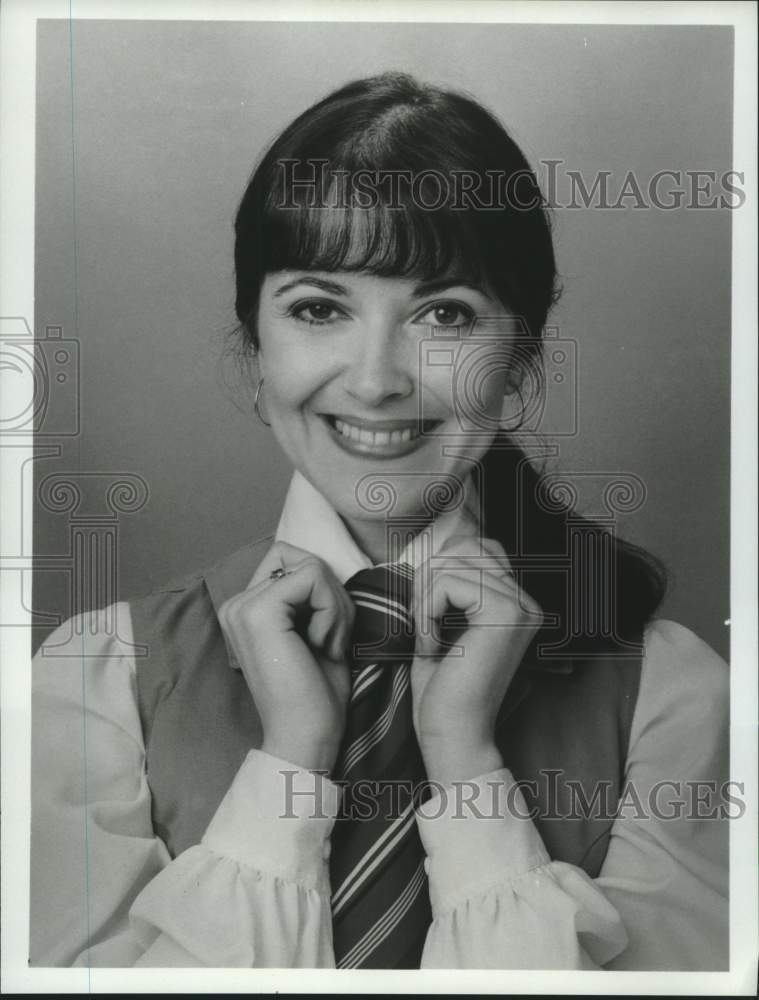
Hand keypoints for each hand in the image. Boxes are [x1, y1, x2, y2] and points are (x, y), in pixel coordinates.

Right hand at [218, 541, 353, 772]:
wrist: (305, 737)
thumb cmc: (316, 694)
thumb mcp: (314, 630)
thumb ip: (310, 596)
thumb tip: (319, 565)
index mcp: (245, 610)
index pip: (293, 562)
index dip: (322, 592)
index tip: (322, 636)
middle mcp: (236, 604)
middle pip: (301, 558)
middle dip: (330, 594)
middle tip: (327, 639)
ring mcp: (243, 606)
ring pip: (312, 567)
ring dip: (334, 606)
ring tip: (324, 646)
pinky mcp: (259, 610)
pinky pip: (313, 577)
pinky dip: (332, 609)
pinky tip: (321, 645)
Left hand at [411, 534, 543, 785]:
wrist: (453, 737)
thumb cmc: (443, 691)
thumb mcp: (444, 624)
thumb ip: (450, 585)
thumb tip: (437, 549)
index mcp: (518, 603)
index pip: (477, 546)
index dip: (440, 570)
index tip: (432, 619)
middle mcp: (527, 602)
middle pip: (464, 547)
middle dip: (429, 580)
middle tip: (427, 628)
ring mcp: (521, 606)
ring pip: (451, 563)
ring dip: (425, 600)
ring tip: (432, 640)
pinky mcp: (505, 613)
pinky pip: (448, 583)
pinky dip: (427, 612)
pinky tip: (434, 647)